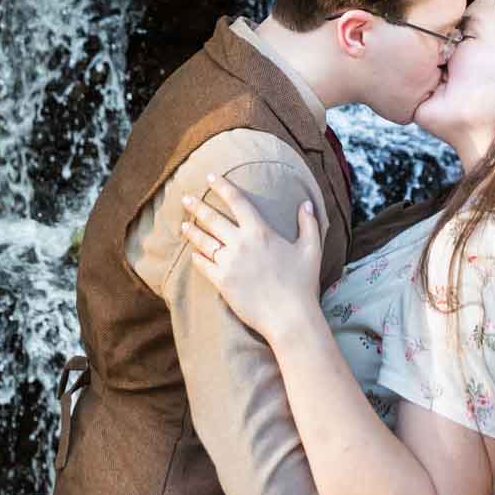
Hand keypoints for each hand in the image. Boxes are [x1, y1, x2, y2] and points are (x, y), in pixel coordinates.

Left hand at [181, 176, 322, 345]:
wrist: (290, 317)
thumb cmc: (302, 284)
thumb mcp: (311, 250)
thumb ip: (309, 224)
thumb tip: (306, 203)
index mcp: (260, 231)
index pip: (237, 201)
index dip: (222, 187)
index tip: (210, 177)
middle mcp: (241, 243)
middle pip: (213, 219)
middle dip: (197, 207)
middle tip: (185, 199)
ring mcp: (229, 263)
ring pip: (204, 241)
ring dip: (192, 231)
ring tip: (183, 225)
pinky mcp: (222, 282)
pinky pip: (203, 266)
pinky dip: (197, 258)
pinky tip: (193, 254)